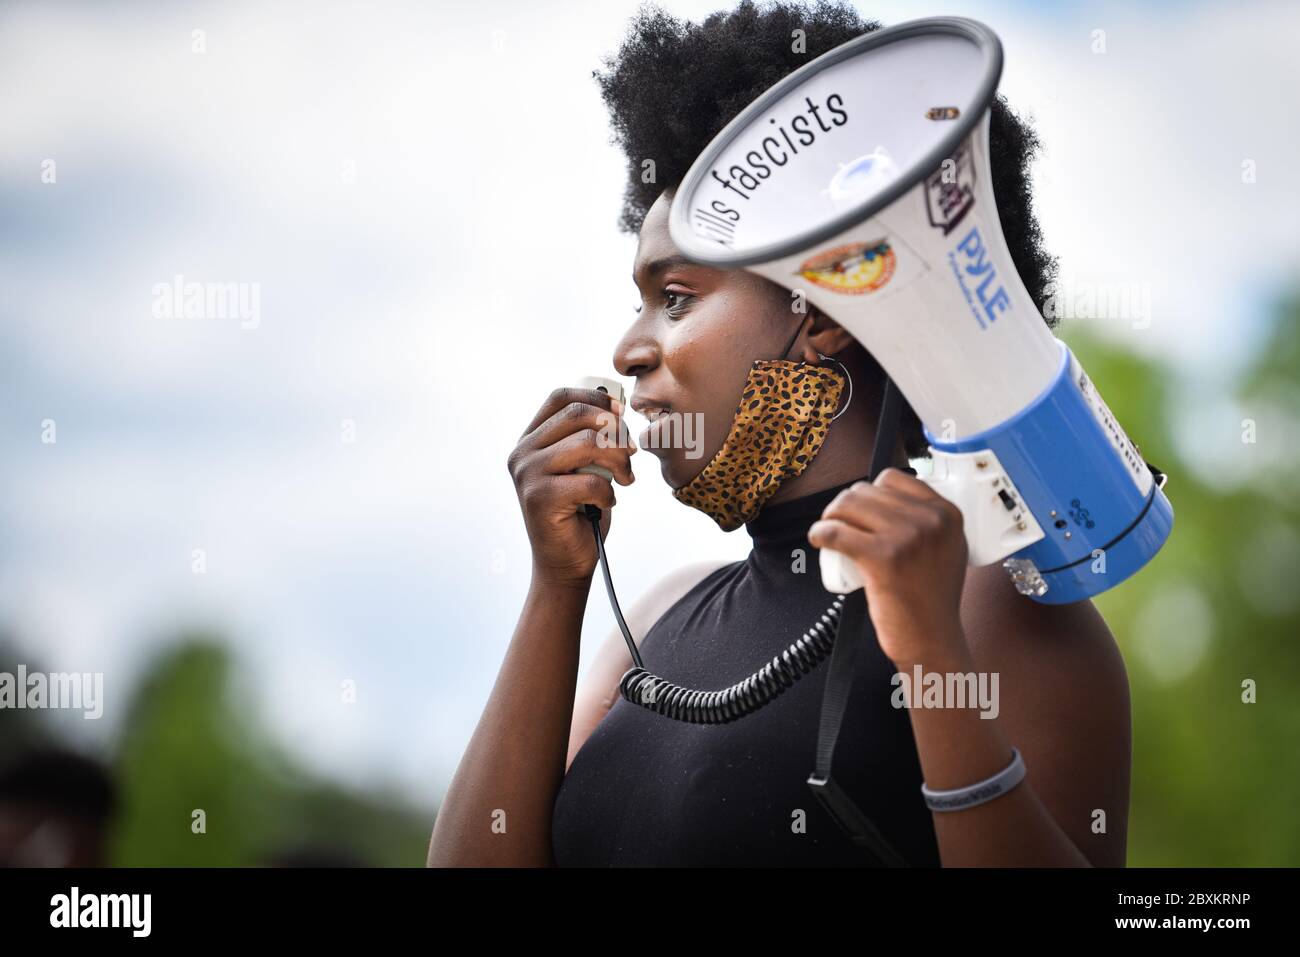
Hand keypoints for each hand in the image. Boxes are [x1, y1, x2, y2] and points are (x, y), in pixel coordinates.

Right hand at [508, 387, 636, 587]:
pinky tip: (606, 503)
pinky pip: (591, 481)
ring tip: (624, 479)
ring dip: (618, 461)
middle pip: (579, 416)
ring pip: (588, 443)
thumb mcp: (584, 467)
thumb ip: (590, 437)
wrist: (564, 563)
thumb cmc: (580, 512)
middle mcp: (522, 452)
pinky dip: (609, 493)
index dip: (597, 398)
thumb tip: (617, 407)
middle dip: (616, 431)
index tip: (622, 414)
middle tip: (630, 454)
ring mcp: (528, 474)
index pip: (562, 397)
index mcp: (530, 439)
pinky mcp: (540, 498)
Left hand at [807, 468, 968, 665]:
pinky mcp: (883, 557)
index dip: (869, 492)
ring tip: (829, 533)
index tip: (861, 512)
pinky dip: (819, 533)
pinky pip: (836, 531)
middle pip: (866, 490)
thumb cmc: (932, 599)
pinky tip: (818, 539)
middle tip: (842, 527)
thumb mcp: (948, 548)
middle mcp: (931, 520)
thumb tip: (890, 494)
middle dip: (846, 505)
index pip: (892, 477)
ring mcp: (908, 537)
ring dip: (830, 516)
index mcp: (947, 513)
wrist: (932, 639)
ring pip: (848, 505)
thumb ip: (932, 522)